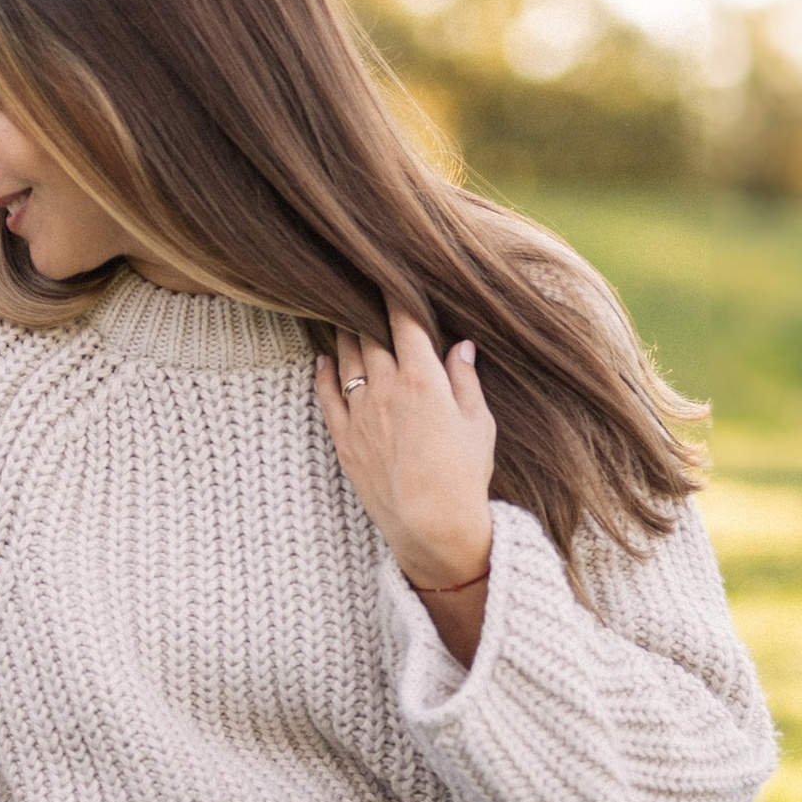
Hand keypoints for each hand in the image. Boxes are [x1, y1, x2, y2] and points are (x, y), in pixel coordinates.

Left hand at [316, 311, 495, 592]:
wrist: (431, 525)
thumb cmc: (464, 475)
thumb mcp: (479, 423)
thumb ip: (466, 380)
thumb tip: (462, 345)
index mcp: (421, 379)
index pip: (404, 323)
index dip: (396, 295)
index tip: (391, 276)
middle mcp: (384, 389)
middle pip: (369, 335)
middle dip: (365, 309)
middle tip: (359, 287)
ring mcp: (359, 414)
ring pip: (345, 359)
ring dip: (344, 334)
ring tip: (341, 314)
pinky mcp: (344, 439)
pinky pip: (326, 396)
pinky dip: (323, 373)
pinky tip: (322, 359)